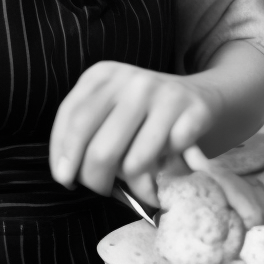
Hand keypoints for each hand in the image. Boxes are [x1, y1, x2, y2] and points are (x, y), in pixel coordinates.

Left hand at [49, 61, 218, 203]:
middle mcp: (133, 80)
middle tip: (100, 189)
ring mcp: (165, 95)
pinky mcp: (194, 113)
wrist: (199, 94)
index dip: (63, 155)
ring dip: (131, 183)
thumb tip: (67, 174)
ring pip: (133, 162)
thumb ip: (84, 130)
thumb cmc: (143, 109)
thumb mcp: (109, 104)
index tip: (65, 179)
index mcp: (104, 74)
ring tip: (133, 181)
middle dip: (94, 179)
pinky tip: (166, 162)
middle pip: (100, 147)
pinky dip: (165, 171)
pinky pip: (167, 162)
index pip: (73, 119)